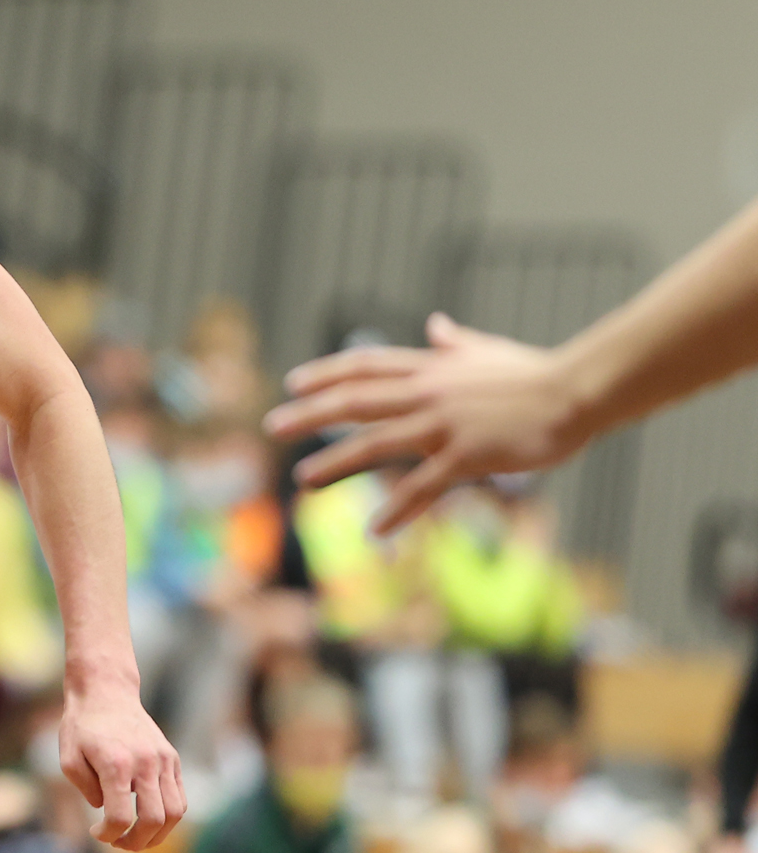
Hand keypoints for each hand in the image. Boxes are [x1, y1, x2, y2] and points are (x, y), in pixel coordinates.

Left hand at [58, 676, 183, 850]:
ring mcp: (162, 759)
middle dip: (136, 842)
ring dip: (158, 835)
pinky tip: (148, 817)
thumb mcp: (67, 757)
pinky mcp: (171, 758)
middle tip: (119, 843)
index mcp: (116, 763)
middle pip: (153, 820)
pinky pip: (180, 797)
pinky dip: (168, 816)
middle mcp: (145, 762)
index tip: (96, 833)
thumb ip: (85, 788)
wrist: (105, 691)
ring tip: (138, 837)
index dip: (108, 835)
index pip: (120, 817)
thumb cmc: (82, 725)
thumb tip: (105, 808)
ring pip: (175, 812)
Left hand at [263, 313, 591, 534]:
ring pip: (376, 443)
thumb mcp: (488, 350)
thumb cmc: (537, 373)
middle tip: (274, 425)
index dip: (326, 373)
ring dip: (336, 463)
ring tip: (303, 480)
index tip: (293, 381)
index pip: (365, 366)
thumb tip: (437, 324)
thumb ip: (456, 342)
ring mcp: (445, 424)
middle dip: (310, 414)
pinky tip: (375, 528)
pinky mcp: (468, 455)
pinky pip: (424, 486)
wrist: (578, 390)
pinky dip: (398, 509)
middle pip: (355, 402)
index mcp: (431, 367)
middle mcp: (428, 392)